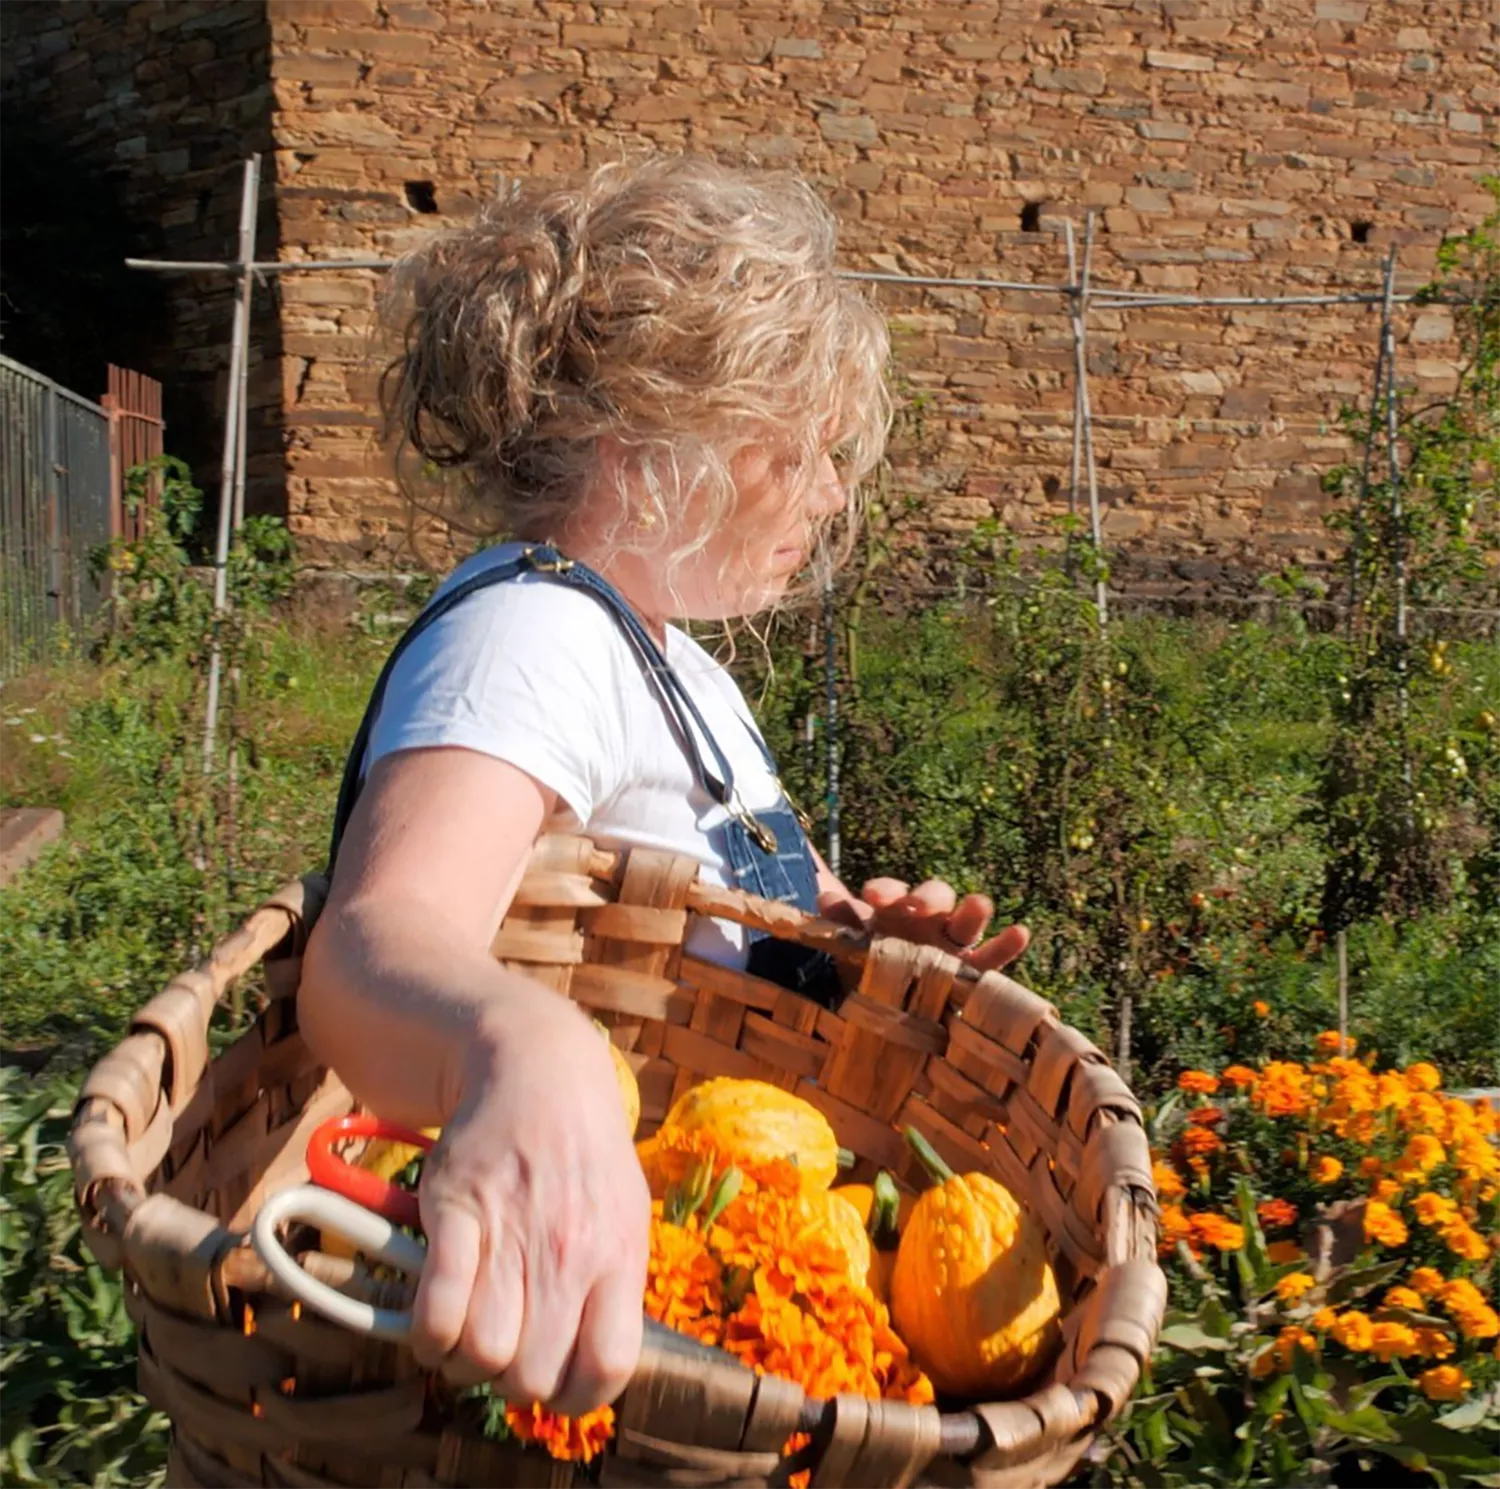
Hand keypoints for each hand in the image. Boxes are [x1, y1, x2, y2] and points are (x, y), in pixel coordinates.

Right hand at [408, 997, 649, 1415]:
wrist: (534, 1067)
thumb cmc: (583, 1150)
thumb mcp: (625, 1210)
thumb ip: (616, 1283)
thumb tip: (596, 1361)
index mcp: (618, 1252)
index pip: (606, 1367)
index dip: (577, 1396)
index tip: (557, 1382)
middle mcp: (568, 1249)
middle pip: (532, 1374)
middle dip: (512, 1380)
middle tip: (506, 1351)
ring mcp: (511, 1231)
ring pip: (481, 1354)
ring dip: (465, 1362)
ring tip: (469, 1334)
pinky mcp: (455, 1212)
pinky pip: (435, 1312)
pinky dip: (428, 1336)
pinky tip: (435, 1321)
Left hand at [823, 877, 1029, 972]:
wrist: (880, 1013)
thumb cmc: (863, 966)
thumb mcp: (847, 943)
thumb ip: (839, 920)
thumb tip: (824, 897)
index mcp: (894, 909)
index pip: (893, 890)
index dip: (886, 889)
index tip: (874, 895)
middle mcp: (926, 921)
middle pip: (934, 896)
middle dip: (927, 896)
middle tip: (917, 905)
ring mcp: (951, 945)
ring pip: (967, 922)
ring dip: (973, 911)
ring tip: (979, 905)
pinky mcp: (971, 973)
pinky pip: (992, 959)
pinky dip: (1007, 945)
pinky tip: (1020, 932)